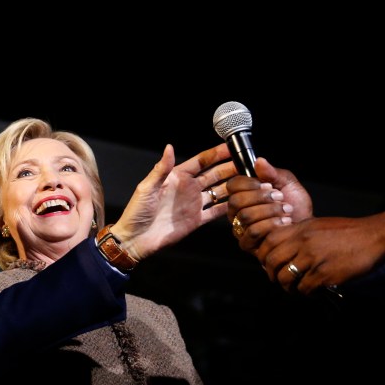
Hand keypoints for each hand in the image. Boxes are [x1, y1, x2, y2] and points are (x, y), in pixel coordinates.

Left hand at [112, 143, 236, 260]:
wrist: (135, 239)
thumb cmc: (136, 212)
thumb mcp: (147, 187)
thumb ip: (161, 168)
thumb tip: (169, 147)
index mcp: (176, 177)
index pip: (201, 161)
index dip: (215, 154)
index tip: (231, 146)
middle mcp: (188, 188)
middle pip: (214, 174)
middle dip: (230, 167)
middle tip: (247, 162)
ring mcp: (193, 204)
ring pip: (218, 191)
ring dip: (233, 185)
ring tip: (250, 180)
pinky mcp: (197, 220)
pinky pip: (216, 211)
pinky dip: (229, 206)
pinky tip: (241, 201)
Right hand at [226, 156, 312, 254]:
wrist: (307, 228)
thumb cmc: (297, 206)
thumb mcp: (288, 183)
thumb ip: (272, 173)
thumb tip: (259, 161)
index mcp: (243, 195)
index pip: (232, 185)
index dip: (249, 183)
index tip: (269, 184)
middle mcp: (237, 211)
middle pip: (236, 201)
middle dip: (261, 198)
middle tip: (280, 197)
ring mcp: (240, 228)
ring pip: (245, 216)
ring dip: (270, 211)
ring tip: (287, 210)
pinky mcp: (247, 244)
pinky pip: (252, 232)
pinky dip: (271, 225)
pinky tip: (285, 223)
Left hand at [250, 209, 384, 294]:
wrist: (375, 236)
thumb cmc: (348, 232)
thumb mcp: (318, 225)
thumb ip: (299, 234)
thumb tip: (281, 248)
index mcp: (300, 229)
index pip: (268, 241)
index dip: (263, 255)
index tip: (267, 264)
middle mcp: (303, 242)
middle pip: (271, 262)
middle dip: (272, 274)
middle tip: (278, 280)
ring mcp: (313, 258)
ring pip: (285, 278)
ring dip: (288, 287)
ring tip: (296, 288)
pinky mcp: (325, 273)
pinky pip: (305, 288)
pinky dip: (306, 293)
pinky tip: (314, 291)